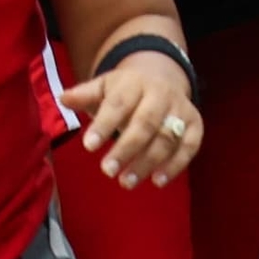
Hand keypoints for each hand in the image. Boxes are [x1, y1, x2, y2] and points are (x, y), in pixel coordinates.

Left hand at [64, 40, 199, 189]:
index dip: (105, 124)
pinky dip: (177, 164)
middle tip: (107, 171)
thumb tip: (63, 98)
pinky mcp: (195, 123)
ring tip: (126, 182)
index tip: (88, 147)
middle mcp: (160, 94)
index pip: (119, 103)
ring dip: (148, 161)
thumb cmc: (124, 90)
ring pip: (168, 136)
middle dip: (127, 148)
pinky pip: (191, 144)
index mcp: (134, 83)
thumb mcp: (103, 86)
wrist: (162, 75)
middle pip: (146, 122)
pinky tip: (158, 181)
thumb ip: (85, 95)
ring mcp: (180, 109)